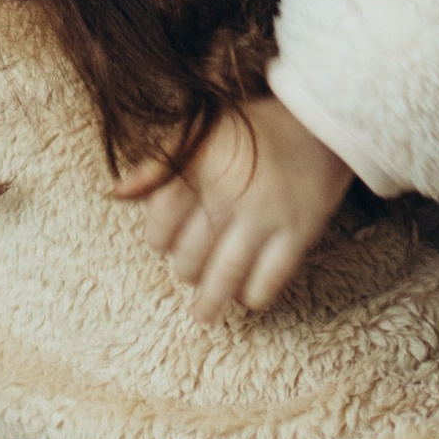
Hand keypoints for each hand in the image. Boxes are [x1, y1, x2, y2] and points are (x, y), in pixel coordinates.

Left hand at [114, 94, 354, 322]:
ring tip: (204, 315)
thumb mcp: (204, 130)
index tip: (165, 246)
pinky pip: (271, 276)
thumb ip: (159, 161)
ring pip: (227, 272)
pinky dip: (255, 294)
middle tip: (191, 275)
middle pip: (193, 252)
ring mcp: (266, 214)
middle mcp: (231, 191)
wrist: (323, 123)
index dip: (158, 238)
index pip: (162, 218)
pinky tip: (248, 298)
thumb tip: (116, 192)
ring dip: (212, 299)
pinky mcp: (299, 231)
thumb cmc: (257, 128)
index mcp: (203, 164)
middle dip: (187, 270)